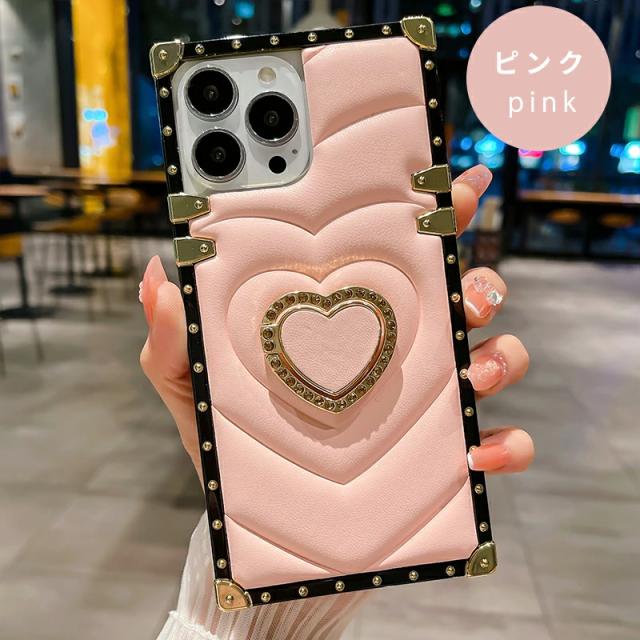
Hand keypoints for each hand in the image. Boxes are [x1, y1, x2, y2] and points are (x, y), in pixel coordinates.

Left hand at [139, 163, 532, 476]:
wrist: (256, 516)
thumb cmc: (232, 439)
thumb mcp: (194, 385)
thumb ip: (173, 338)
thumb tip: (159, 278)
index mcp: (351, 318)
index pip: (401, 255)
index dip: (438, 216)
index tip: (458, 188)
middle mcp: (398, 349)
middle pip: (465, 294)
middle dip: (482, 280)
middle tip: (466, 291)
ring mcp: (428, 399)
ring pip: (497, 357)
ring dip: (501, 356)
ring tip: (473, 373)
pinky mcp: (442, 454)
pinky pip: (501, 441)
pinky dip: (507, 442)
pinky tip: (478, 450)